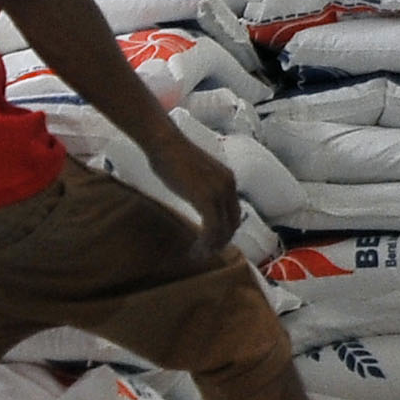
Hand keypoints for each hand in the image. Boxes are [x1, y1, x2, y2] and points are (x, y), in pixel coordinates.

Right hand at [148, 131, 242, 253]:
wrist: (165, 143)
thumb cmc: (171, 155)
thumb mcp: (194, 174)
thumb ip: (201, 187)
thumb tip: (195, 199)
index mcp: (228, 179)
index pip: (234, 213)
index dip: (225, 231)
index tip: (211, 243)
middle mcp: (228, 186)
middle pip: (233, 224)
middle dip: (221, 242)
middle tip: (205, 254)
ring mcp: (219, 192)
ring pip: (223, 229)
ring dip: (212, 246)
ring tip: (198, 255)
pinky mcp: (206, 198)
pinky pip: (212, 228)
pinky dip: (205, 242)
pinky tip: (195, 249)